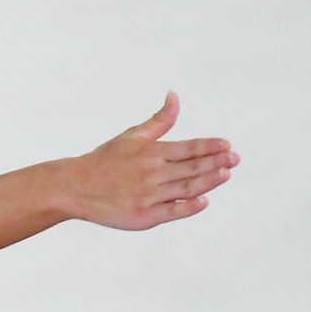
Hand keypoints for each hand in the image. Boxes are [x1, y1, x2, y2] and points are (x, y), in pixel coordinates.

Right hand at [58, 91, 239, 228]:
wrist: (75, 188)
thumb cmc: (105, 160)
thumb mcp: (131, 136)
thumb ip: (159, 120)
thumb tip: (175, 95)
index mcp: (151, 152)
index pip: (189, 147)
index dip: (210, 146)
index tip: (227, 144)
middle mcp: (152, 173)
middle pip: (192, 168)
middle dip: (217, 162)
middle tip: (236, 158)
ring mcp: (149, 196)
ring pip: (187, 188)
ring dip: (209, 181)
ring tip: (226, 174)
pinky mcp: (144, 216)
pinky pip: (173, 211)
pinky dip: (190, 207)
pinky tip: (204, 201)